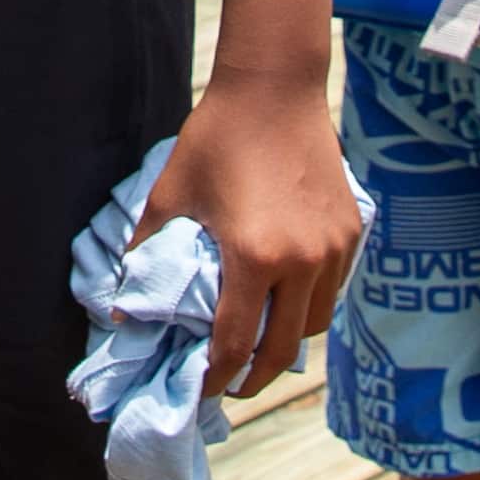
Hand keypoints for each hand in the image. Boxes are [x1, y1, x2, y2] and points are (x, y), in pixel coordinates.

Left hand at [153, 67, 362, 396]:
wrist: (275, 88)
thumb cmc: (216, 138)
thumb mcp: (171, 195)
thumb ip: (148, 252)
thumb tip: (127, 304)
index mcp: (255, 256)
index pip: (236, 343)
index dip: (217, 377)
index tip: (201, 391)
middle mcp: (303, 260)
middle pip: (283, 350)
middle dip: (254, 378)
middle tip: (231, 385)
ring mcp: (334, 248)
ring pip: (315, 324)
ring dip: (286, 345)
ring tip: (258, 348)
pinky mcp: (352, 231)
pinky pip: (333, 290)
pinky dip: (309, 308)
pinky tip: (285, 304)